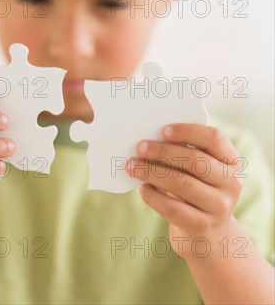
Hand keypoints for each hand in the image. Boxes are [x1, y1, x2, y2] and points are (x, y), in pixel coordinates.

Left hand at [125, 123, 242, 261]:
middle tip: (140, 147)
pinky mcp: (203, 227)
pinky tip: (143, 189)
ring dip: (151, 172)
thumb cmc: (197, 191)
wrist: (207, 235)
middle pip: (195, 160)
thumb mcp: (200, 171)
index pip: (214, 138)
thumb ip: (185, 153)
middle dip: (162, 152)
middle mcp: (232, 183)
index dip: (188, 131)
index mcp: (232, 162)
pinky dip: (153, 196)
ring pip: (181, 183)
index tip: (163, 130)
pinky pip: (172, 208)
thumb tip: (151, 139)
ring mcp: (220, 207)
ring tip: (133, 166)